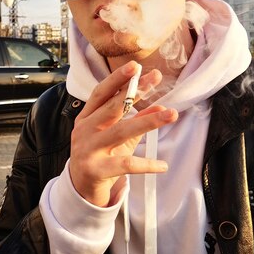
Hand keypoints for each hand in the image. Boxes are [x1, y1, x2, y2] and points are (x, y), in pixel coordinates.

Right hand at [69, 61, 177, 206]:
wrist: (81, 188)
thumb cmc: (100, 155)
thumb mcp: (118, 135)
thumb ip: (137, 120)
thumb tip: (163, 107)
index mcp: (87, 117)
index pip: (102, 93)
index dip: (118, 79)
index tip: (136, 66)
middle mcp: (85, 130)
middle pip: (112, 107)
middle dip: (135, 91)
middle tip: (156, 78)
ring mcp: (88, 149)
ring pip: (121, 131)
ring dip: (148, 121)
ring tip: (172, 114)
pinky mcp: (96, 170)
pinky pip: (125, 165)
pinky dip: (146, 165)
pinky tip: (163, 165)